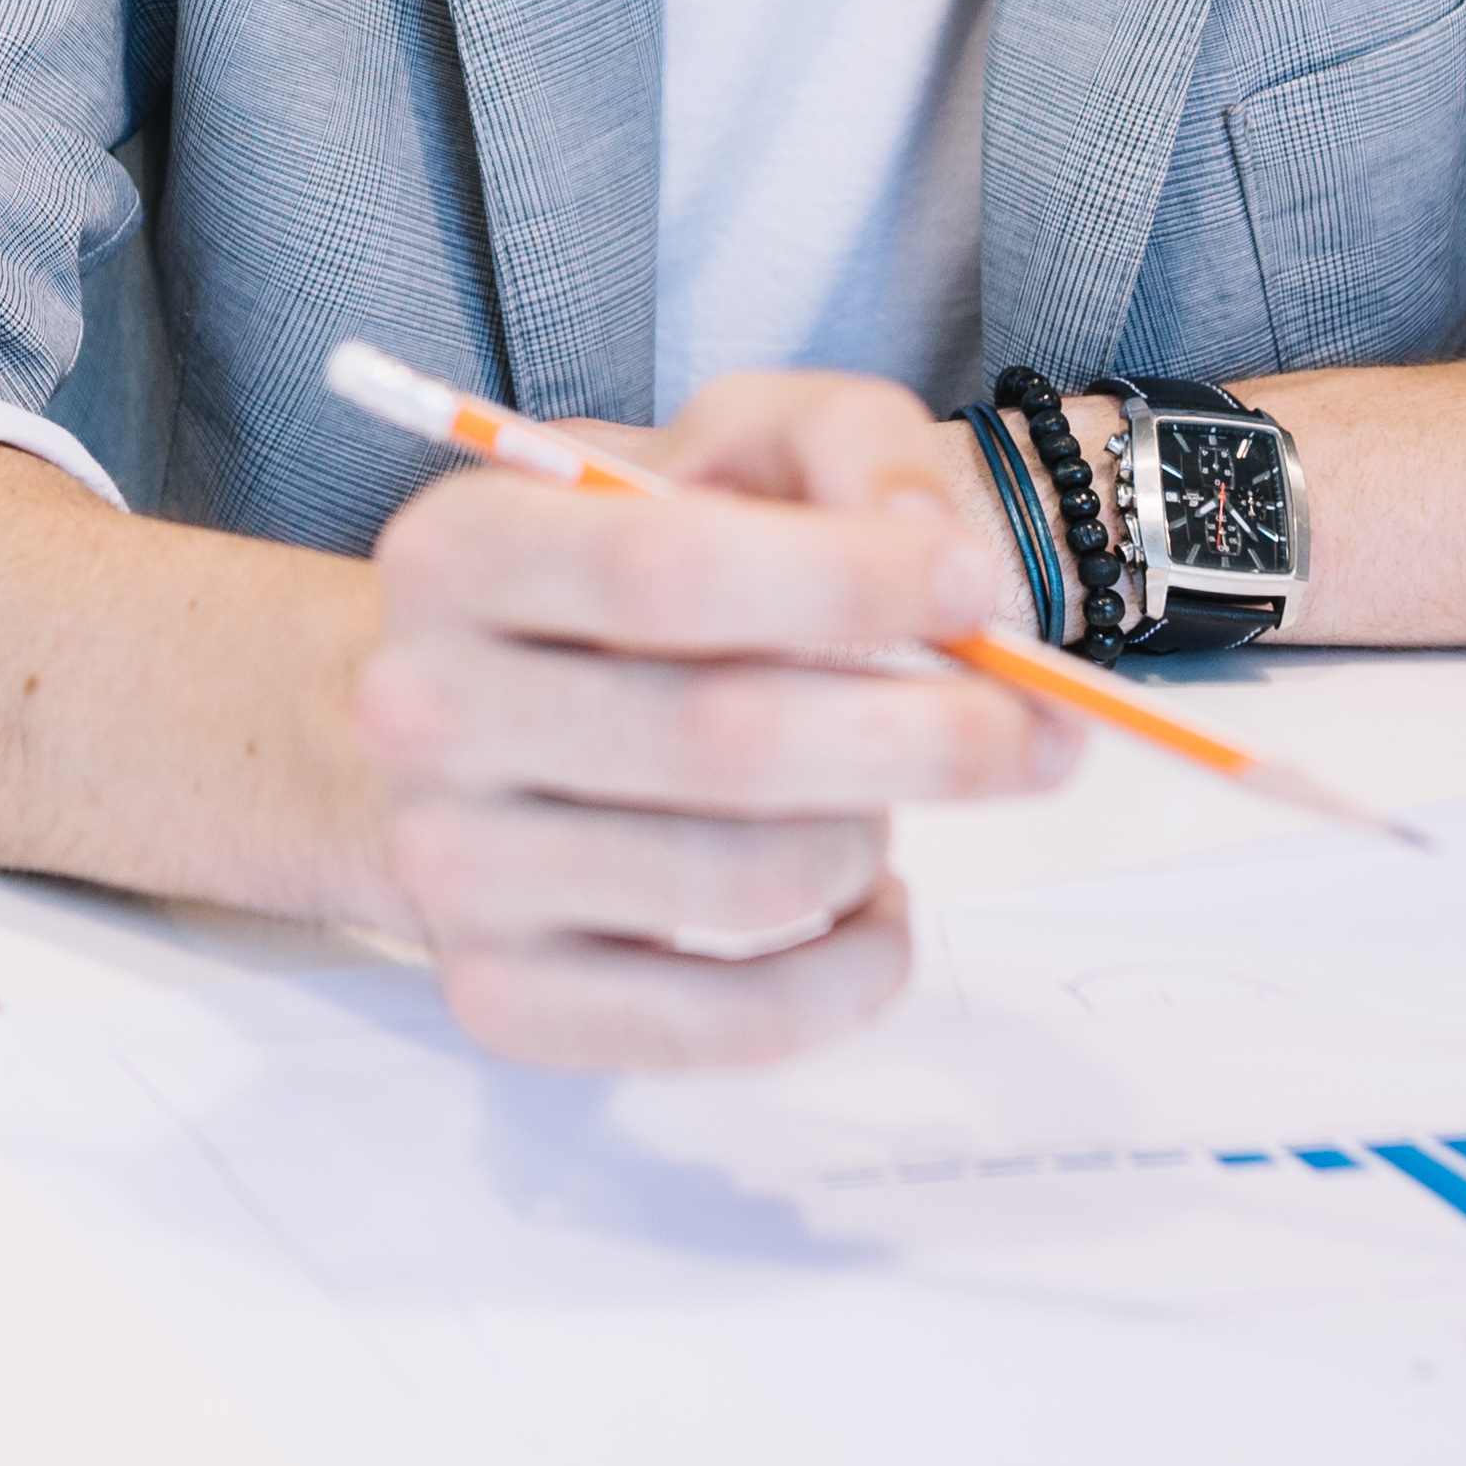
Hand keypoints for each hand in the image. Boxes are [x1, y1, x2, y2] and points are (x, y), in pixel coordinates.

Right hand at [350, 371, 1069, 1071]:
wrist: (466, 715)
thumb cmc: (626, 573)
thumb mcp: (725, 448)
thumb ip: (843, 441)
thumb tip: (932, 544)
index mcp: (460, 548)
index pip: (667, 575)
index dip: (848, 586)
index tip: (978, 592)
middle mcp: (423, 712)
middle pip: (722, 742)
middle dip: (930, 736)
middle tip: (1042, 730)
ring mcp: (451, 870)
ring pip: (745, 883)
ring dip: (875, 840)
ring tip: (884, 800)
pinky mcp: (506, 1000)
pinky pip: (725, 1024)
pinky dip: (851, 977)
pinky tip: (871, 905)